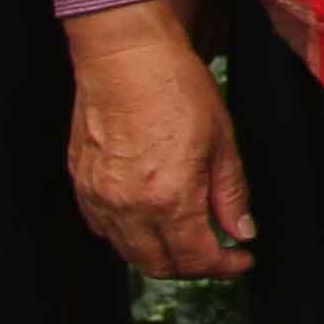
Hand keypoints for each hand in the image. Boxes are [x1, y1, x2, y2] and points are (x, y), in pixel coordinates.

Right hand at [63, 0, 255, 282]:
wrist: (126, 55)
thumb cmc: (175, 87)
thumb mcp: (222, 140)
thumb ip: (231, 194)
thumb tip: (241, 231)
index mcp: (169, 198)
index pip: (196, 259)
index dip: (224, 267)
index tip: (240, 259)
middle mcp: (129, 206)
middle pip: (159, 265)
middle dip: (192, 268)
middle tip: (216, 252)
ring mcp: (100, 197)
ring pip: (128, 252)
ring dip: (159, 254)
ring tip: (185, 235)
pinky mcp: (81, 183)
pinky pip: (103, 227)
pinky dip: (127, 234)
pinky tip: (147, 218)